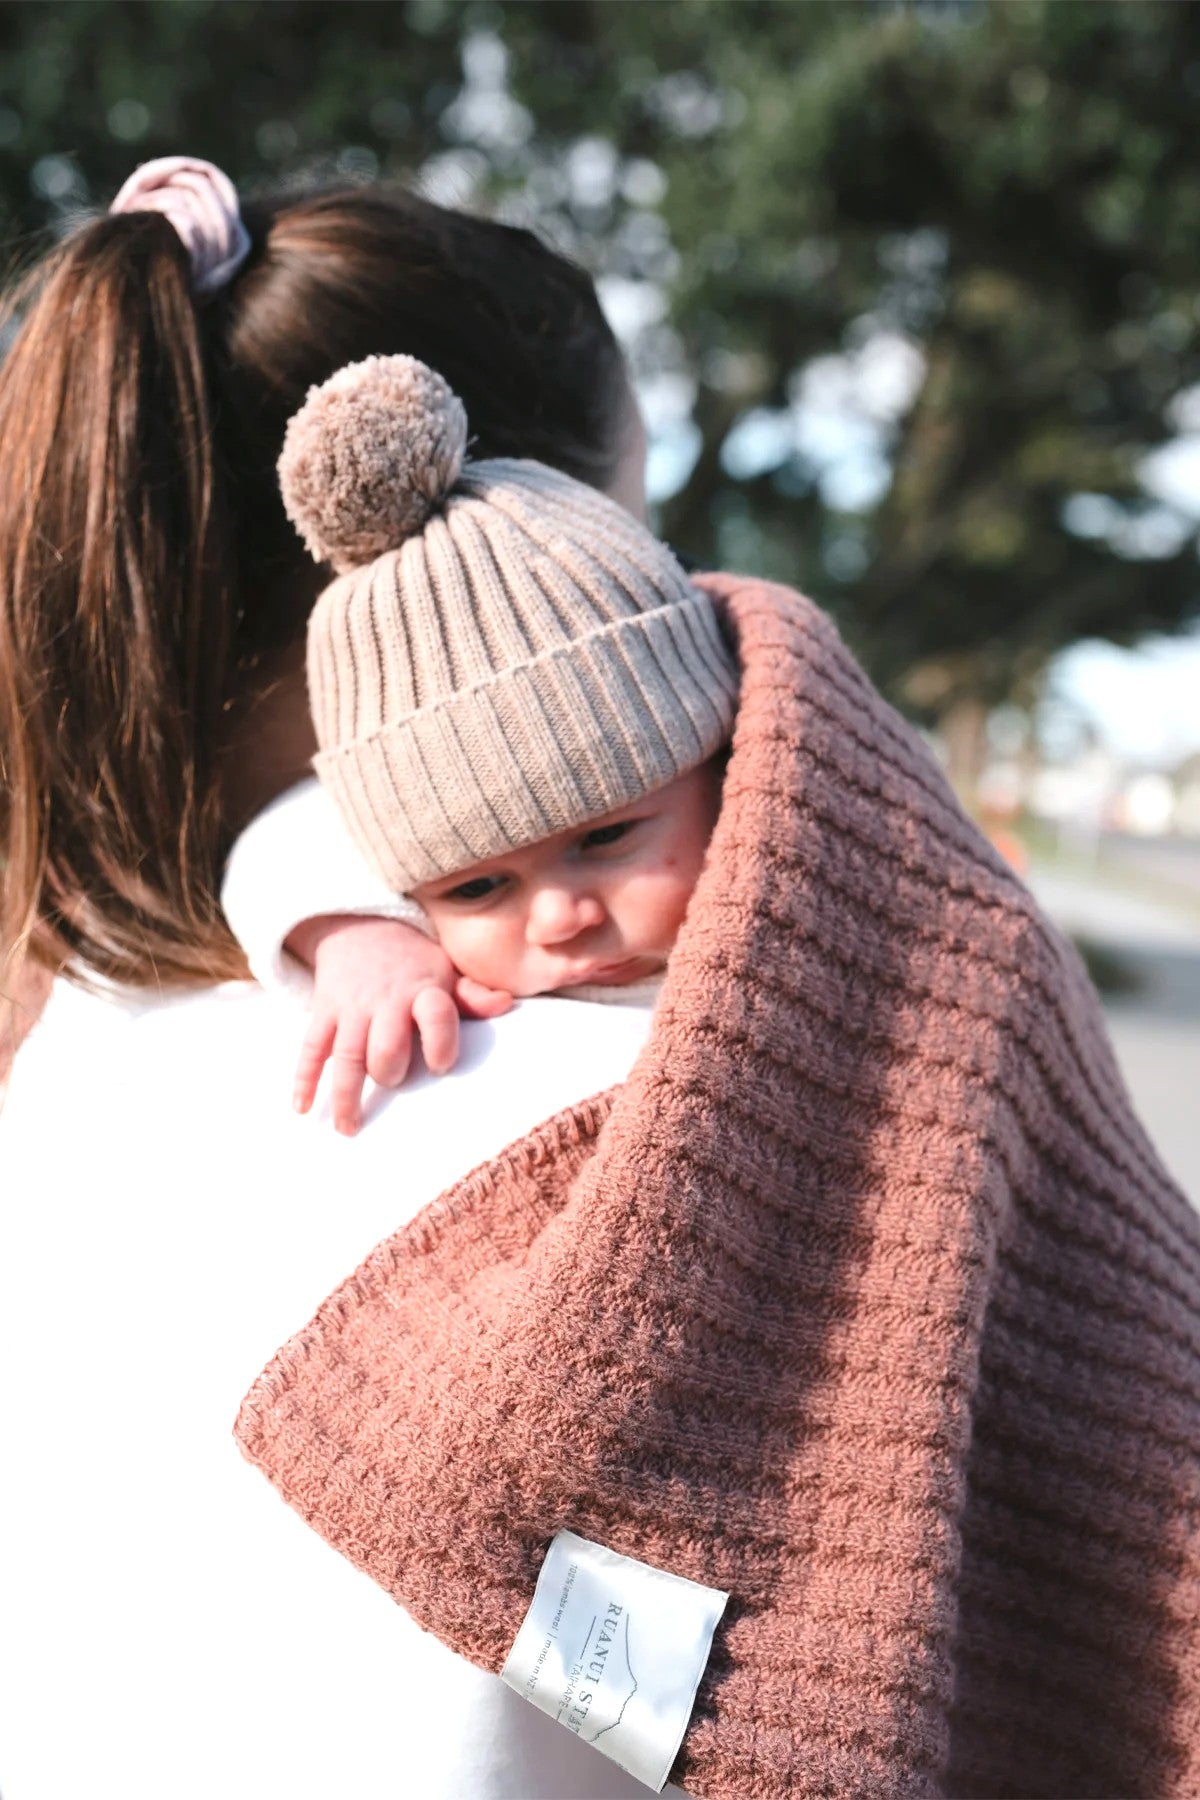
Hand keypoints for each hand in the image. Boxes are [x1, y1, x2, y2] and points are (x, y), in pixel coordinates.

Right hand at [285, 915, 511, 1135]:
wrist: (360, 924)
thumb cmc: (413, 959)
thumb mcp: (445, 970)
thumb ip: (471, 994)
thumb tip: (506, 1004)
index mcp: (422, 989)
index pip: (435, 1015)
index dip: (440, 1043)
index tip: (440, 1065)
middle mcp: (385, 1000)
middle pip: (385, 1044)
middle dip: (389, 1070)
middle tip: (394, 1081)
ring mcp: (351, 1008)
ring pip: (347, 1054)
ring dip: (345, 1094)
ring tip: (349, 1128)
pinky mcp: (324, 1011)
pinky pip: (311, 1047)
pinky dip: (305, 1078)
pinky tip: (303, 1107)